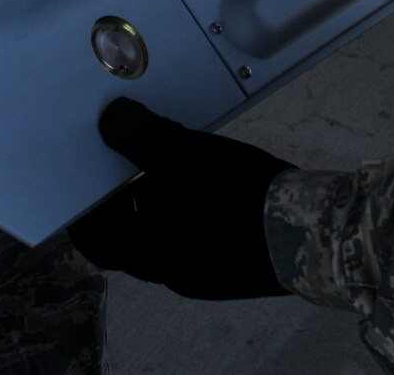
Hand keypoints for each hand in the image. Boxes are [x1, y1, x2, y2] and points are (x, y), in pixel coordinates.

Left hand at [68, 98, 293, 299]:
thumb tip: (110, 118)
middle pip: (134, 238)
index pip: (98, 244)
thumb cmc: (234, 195)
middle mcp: (175, 273)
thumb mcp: (181, 152)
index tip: (82, 190)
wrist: (312, 231)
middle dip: (128, 200)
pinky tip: (212, 183)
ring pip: (171, 237)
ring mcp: (210, 275)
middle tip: (126, 166)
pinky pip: (202, 238)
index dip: (85, 216)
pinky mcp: (240, 267)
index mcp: (150, 255)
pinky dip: (194, 211)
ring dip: (163, 204)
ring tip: (172, 164)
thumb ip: (140, 135)